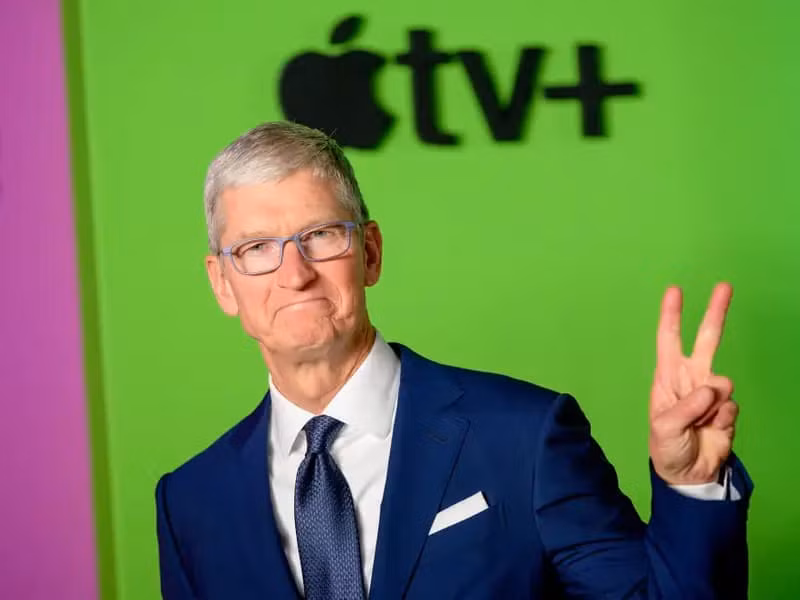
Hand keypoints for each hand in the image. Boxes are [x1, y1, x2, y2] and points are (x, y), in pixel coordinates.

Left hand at [649, 283, 737, 484]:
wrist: (689, 475)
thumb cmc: (667, 448)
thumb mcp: (664, 429)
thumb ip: (686, 408)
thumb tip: (713, 389)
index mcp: (668, 377)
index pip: (669, 340)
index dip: (671, 316)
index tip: (675, 291)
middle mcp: (691, 378)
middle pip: (706, 339)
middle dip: (715, 312)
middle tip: (724, 286)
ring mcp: (711, 393)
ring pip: (722, 382)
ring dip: (711, 407)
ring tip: (698, 425)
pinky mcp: (728, 410)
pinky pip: (731, 408)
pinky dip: (722, 422)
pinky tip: (712, 431)